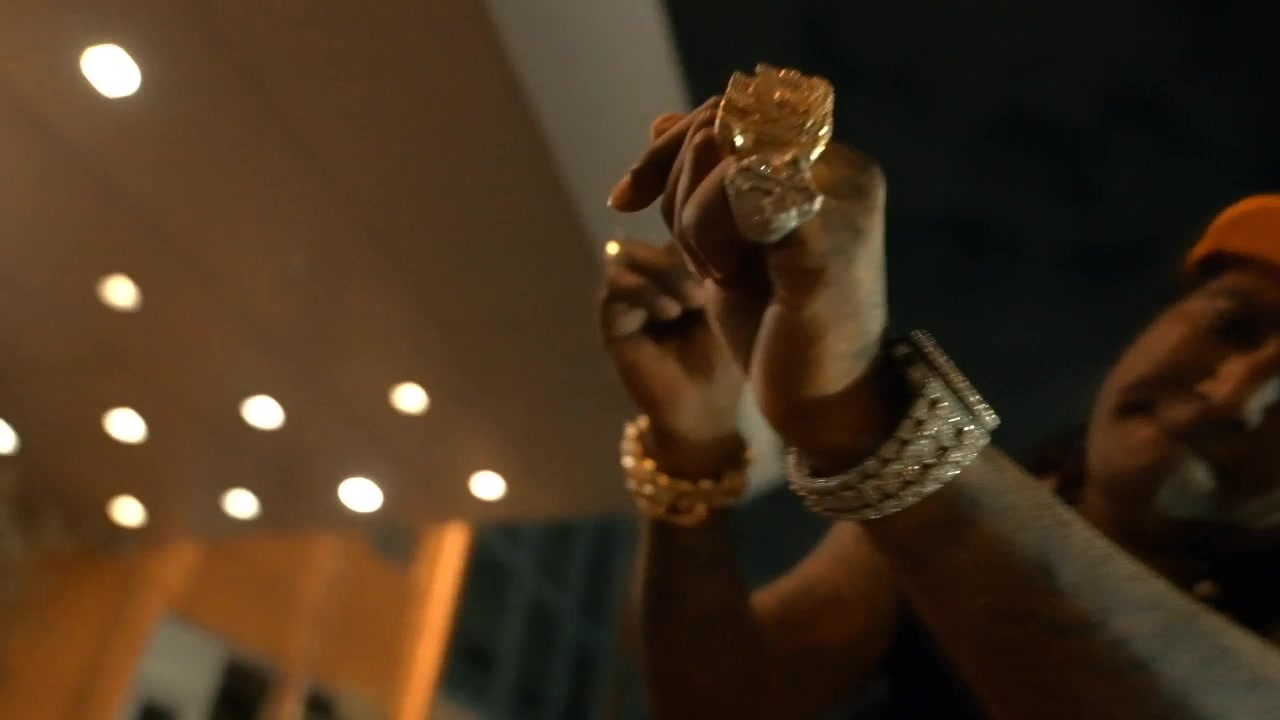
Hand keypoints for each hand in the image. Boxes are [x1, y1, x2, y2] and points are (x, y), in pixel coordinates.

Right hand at [599, 238, 745, 477]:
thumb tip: (719, 219)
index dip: (699, 227)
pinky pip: (612, 286)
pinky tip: (669, 313)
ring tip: (690, 302)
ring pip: (627, 252)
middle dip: (682, 250)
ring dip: (660, 271)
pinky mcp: (611, 319)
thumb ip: (719, 258)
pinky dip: (641, 292)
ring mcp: (627, 294)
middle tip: (709, 282)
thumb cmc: (727, 358)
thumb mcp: (733, 301)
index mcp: (681, 262)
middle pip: (646, 232)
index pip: (678, 220)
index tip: (727, 253)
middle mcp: (650, 272)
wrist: (704, 410)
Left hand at [609, 102, 903, 472]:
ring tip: (710, 269)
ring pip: (724, 153)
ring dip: (689, 214)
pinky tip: (720, 276)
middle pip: (722, 122)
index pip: (732, 112)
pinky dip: (705, 230)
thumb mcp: (727, 245)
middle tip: (680, 249)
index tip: (624, 197)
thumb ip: (705, 184)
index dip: (668, 146)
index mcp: (828, 165)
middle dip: (670, 180)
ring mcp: (842, 199)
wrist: (824, 404)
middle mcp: (845, 169)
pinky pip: (737, 190)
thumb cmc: (779, 330)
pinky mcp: (827, 236)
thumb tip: (661, 122)